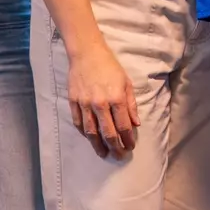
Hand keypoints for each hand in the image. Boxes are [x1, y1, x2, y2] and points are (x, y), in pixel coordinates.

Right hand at [65, 41, 138, 157]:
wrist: (87, 53)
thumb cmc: (110, 67)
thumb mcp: (126, 83)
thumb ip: (131, 105)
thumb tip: (136, 124)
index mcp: (116, 98)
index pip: (123, 126)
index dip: (128, 139)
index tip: (130, 146)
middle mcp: (100, 104)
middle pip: (108, 133)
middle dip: (115, 147)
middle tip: (119, 156)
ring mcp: (85, 104)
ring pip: (91, 132)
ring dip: (98, 145)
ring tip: (103, 153)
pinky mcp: (73, 102)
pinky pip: (78, 123)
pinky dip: (84, 133)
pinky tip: (89, 138)